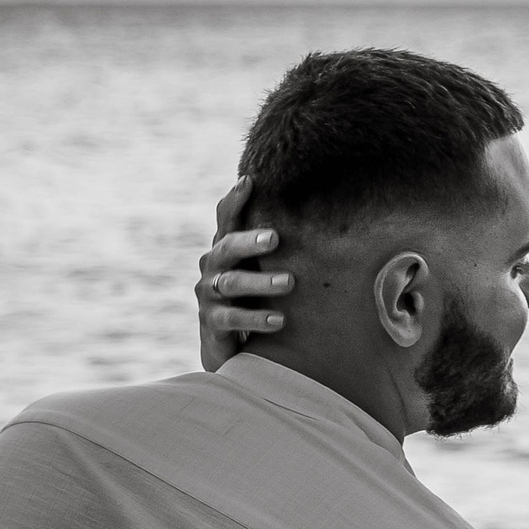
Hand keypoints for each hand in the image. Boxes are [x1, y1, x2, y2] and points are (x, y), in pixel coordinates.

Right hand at [197, 178, 293, 371]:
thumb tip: (319, 214)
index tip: (249, 181)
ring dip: (261, 282)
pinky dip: (256, 318)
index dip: (234, 201)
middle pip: (227, 247)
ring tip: (289, 283)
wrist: (229, 346)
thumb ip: (274, 246)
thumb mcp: (260, 268)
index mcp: (225, 248)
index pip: (226, 219)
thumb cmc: (253, 298)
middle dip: (250, 242)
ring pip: (232, 283)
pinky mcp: (212, 323)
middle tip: (275, 238)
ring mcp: (208, 294)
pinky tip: (279, 320)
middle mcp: (213, 266)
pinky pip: (232, 319)